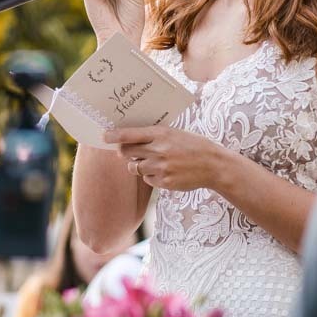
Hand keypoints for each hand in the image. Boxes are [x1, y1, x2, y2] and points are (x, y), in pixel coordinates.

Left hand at [104, 125, 229, 191]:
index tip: (103, 136)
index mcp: (161, 134)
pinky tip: (166, 171)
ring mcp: (161, 168)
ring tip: (156, 161)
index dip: (114, 136)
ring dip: (140, 165)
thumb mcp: (175, 134)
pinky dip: (151, 176)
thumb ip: (154, 136)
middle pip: (127, 152)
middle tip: (129, 151)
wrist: (213, 165)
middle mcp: (159, 150)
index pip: (130, 134)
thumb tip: (130, 140)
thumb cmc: (193, 145)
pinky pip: (147, 179)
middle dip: (124, 152)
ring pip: (135, 168)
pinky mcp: (164, 182)